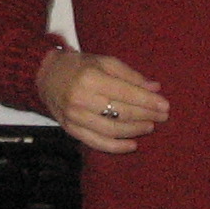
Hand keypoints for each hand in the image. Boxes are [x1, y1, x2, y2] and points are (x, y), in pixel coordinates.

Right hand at [37, 50, 168, 153]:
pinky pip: (96, 142)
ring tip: (150, 126)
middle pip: (121, 112)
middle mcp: (81, 99)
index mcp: (90, 78)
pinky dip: (116, 147)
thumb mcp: (103, 61)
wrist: (45, 75)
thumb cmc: (79, 66)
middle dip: (145, 115)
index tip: (165, 105)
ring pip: (111, 129)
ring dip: (134, 130)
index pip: (125, 93)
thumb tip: (155, 88)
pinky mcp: (70, 129)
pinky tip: (132, 144)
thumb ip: (129, 75)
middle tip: (162, 117)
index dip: (147, 101)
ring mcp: (74, 117)